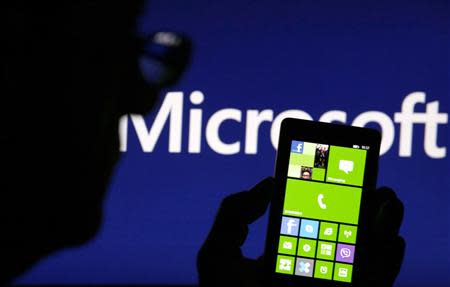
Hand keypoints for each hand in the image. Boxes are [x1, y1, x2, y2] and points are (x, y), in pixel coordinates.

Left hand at [197, 178, 404, 286]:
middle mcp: (313, 271)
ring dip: (382, 229)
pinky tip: (392, 238)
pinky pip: (376, 284)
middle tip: (373, 186)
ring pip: (365, 256)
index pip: (313, 224)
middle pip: (346, 236)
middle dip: (363, 210)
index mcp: (288, 256)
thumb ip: (233, 213)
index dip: (328, 199)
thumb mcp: (218, 253)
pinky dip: (389, 263)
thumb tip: (268, 183)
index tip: (339, 175)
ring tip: (388, 203)